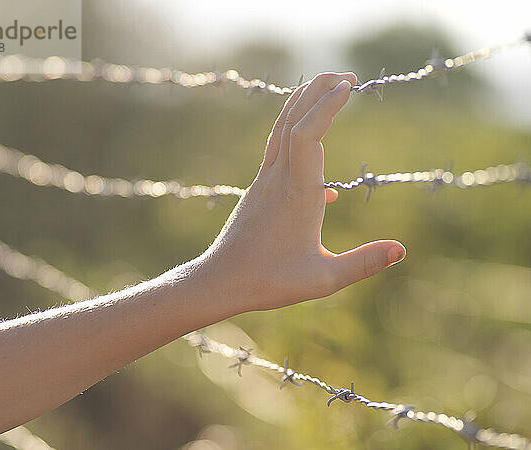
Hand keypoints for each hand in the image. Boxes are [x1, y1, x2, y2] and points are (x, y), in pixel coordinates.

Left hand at [201, 72, 405, 311]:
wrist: (220, 281)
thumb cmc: (269, 283)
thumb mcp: (323, 280)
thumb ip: (363, 262)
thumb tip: (402, 250)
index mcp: (297, 194)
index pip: (307, 135)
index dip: (326, 106)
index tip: (348, 86)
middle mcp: (277, 180)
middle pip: (292, 120)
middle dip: (318, 91)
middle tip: (347, 76)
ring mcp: (264, 182)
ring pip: (280, 131)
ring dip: (302, 104)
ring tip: (325, 88)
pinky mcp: (257, 189)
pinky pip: (277, 151)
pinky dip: (295, 135)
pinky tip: (315, 157)